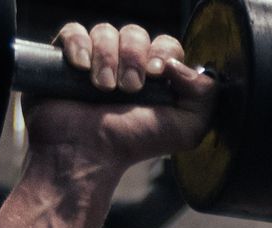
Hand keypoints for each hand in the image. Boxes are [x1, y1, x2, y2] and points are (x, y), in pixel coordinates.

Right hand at [25, 23, 218, 168]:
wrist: (88, 152)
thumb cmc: (133, 143)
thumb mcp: (186, 129)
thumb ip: (205, 96)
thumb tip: (186, 66)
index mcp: (156, 76)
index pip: (166, 44)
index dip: (162, 52)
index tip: (155, 74)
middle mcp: (126, 63)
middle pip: (135, 33)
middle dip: (133, 58)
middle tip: (128, 88)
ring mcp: (96, 60)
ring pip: (105, 31)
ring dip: (107, 58)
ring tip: (104, 88)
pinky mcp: (66, 59)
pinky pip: (73, 31)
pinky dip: (79, 45)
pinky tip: (81, 68)